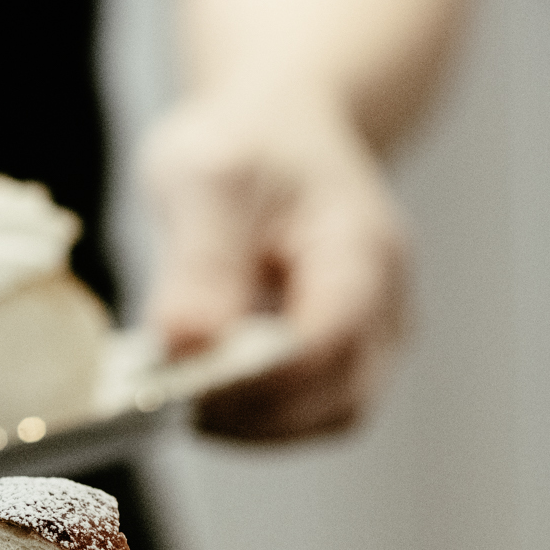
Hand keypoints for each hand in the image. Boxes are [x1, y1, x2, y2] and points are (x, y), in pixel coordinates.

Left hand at [140, 87, 406, 439]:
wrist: (279, 125)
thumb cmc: (245, 140)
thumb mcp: (205, 177)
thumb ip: (199, 262)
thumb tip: (186, 345)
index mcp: (360, 249)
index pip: (325, 346)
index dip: (255, 381)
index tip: (182, 387)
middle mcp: (383, 303)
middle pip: (336, 401)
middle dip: (249, 415)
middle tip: (166, 401)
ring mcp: (369, 336)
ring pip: (323, 420)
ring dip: (249, 425)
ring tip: (178, 397)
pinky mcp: (338, 357)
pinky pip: (304, 412)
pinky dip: (251, 415)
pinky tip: (199, 388)